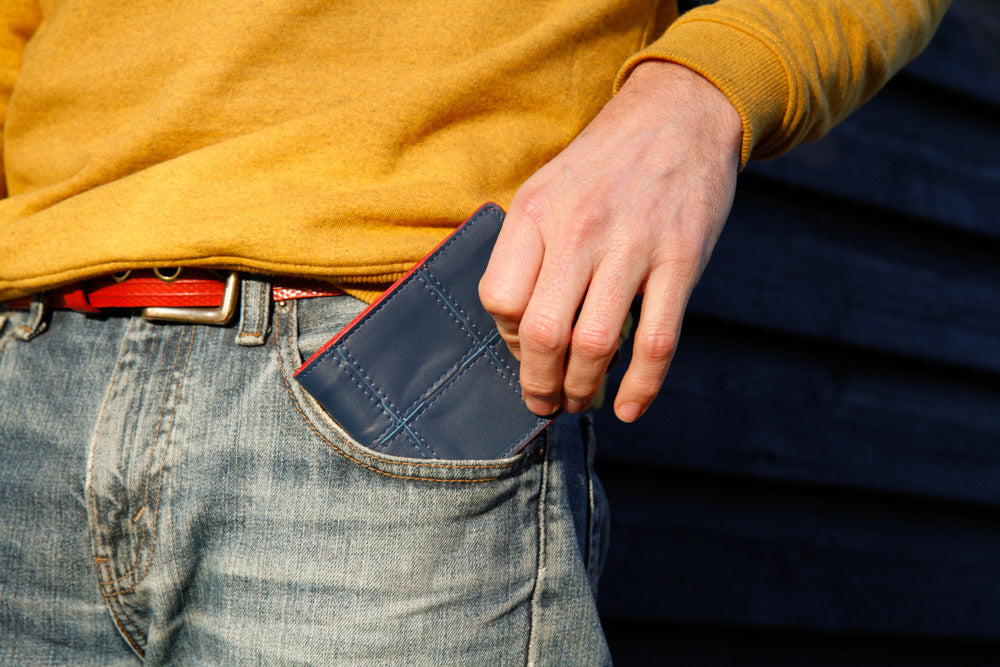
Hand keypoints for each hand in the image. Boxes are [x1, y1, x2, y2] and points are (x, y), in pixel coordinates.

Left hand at [478, 61, 741, 421]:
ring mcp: (633, 245)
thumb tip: (520, 328)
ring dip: (583, 389)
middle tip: (544, 403)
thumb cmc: (606, 163)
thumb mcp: (548, 187)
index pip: (500, 300)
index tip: (525, 351)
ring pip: (595, 344)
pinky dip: (642, 387)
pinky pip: (656, 340)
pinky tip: (629, 408)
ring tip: (580, 402)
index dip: (508, 340)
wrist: (680, 114)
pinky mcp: (681, 259)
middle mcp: (578, 229)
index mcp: (536, 212)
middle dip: (539, 384)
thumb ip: (528, 248)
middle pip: (542, 333)